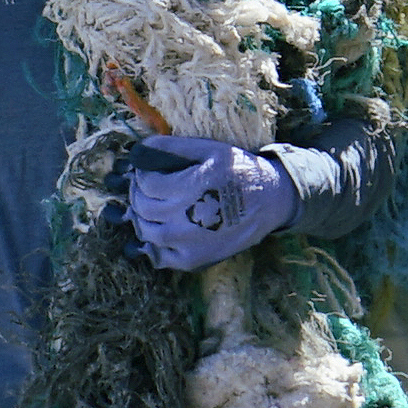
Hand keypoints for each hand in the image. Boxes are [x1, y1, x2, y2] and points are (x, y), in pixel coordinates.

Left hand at [124, 134, 295, 270]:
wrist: (270, 202)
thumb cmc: (239, 171)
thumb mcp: (210, 149)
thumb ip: (172, 147)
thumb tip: (139, 149)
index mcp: (190, 188)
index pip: (146, 183)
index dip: (140, 174)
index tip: (144, 170)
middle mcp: (185, 218)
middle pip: (142, 207)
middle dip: (137, 193)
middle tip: (144, 186)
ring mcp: (188, 244)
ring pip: (146, 232)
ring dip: (142, 217)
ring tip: (151, 205)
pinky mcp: (193, 260)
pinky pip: (160, 256)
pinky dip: (153, 243)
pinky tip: (162, 228)